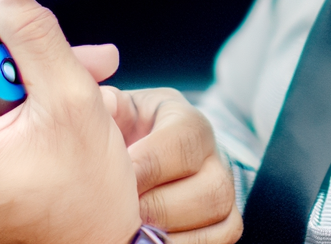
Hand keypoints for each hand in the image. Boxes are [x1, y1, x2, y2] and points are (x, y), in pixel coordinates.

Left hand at [106, 88, 240, 243]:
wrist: (142, 159)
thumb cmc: (127, 135)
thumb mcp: (118, 113)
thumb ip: (110, 106)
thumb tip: (104, 100)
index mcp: (187, 121)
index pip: (185, 140)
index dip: (150, 164)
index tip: (121, 179)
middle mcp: (213, 153)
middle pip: (210, 183)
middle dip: (159, 205)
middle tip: (124, 214)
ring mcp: (223, 188)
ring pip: (218, 211)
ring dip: (171, 229)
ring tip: (134, 231)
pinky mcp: (226, 221)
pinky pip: (220, 239)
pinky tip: (153, 241)